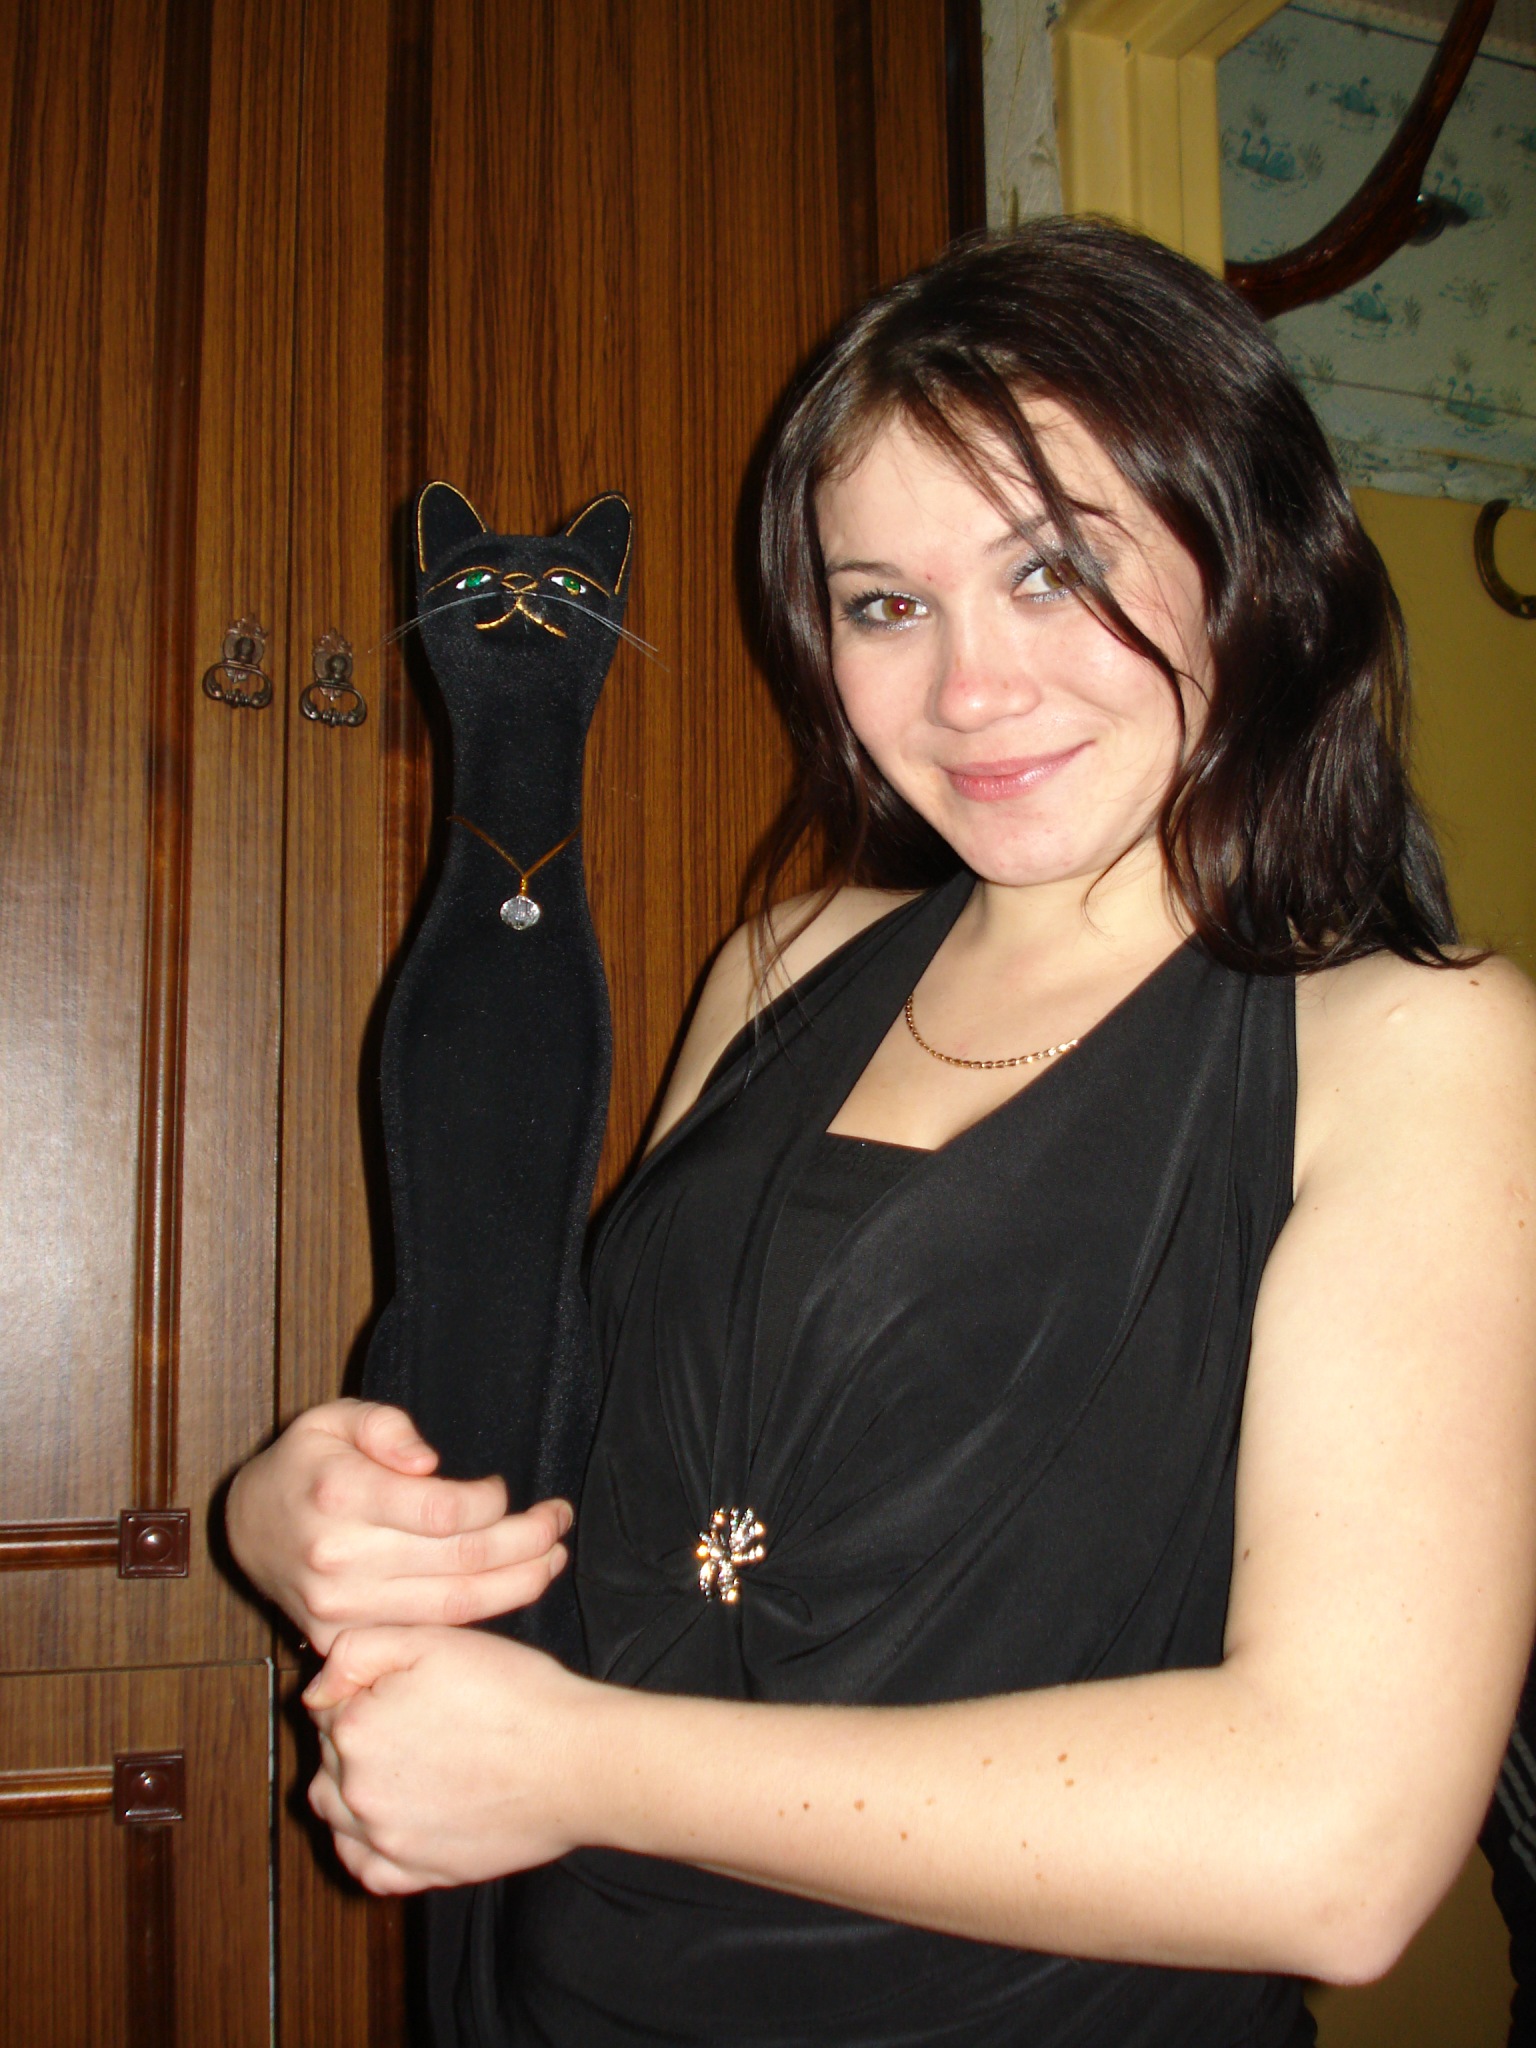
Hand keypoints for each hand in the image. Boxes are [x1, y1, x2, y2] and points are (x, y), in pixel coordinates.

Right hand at [225, 1400, 570, 1650]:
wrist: (248, 1528)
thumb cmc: (306, 1462)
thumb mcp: (333, 1417)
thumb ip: (384, 1427)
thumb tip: (428, 1461)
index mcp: (340, 1495)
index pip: (443, 1511)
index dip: (491, 1502)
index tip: (504, 1489)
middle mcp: (340, 1559)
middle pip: (461, 1561)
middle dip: (526, 1541)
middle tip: (559, 1521)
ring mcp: (341, 1609)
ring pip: (454, 1606)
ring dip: (518, 1584)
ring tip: (554, 1558)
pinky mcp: (344, 1640)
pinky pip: (428, 1631)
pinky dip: (477, 1615)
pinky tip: (511, 1589)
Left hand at [304, 1624, 589, 1891]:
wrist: (573, 1761)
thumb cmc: (515, 1695)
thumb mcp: (434, 1641)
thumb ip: (359, 1651)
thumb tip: (316, 1688)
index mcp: (354, 1729)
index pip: (328, 1705)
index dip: (362, 1689)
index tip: (401, 1687)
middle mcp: (357, 1792)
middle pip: (329, 1760)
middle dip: (356, 1739)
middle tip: (411, 1722)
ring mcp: (385, 1839)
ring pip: (337, 1815)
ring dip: (353, 1791)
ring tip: (401, 1768)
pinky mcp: (417, 1874)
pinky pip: (365, 1867)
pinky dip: (368, 1846)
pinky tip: (393, 1821)